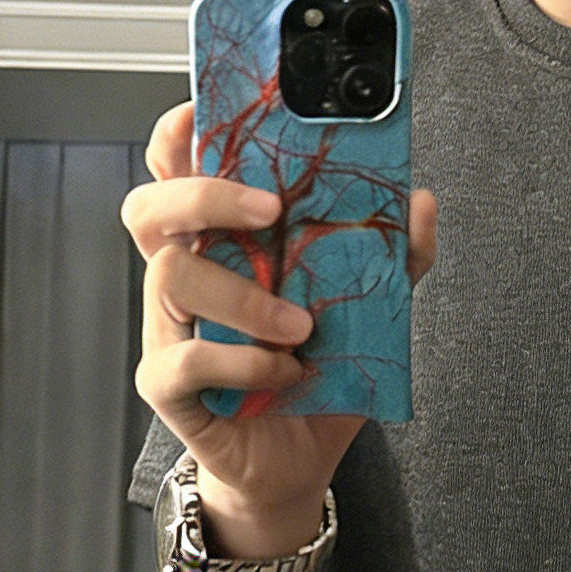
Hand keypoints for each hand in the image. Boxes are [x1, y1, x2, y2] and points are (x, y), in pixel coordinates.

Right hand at [121, 100, 437, 527]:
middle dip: (203, 193)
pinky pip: (184, 358)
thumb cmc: (317, 370)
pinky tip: (285, 371)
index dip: (176, 138)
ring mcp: (168, 327)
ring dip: (245, 296)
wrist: (299, 459)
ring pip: (170, 275)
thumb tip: (420, 202)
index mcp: (222, 241)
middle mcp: (184, 275)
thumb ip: (393, 254)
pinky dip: (242, 362)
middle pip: (149, 207)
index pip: (176, 171)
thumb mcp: (368, 306)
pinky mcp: (167, 383)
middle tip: (269, 207)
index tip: (200, 112)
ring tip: (303, 326)